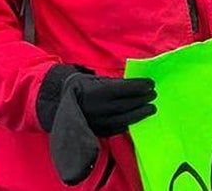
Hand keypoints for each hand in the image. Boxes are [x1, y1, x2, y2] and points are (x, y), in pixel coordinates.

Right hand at [37, 66, 156, 184]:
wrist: (57, 102)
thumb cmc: (81, 86)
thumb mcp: (95, 79)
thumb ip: (115, 83)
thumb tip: (137, 85)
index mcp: (97, 92)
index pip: (125, 89)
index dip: (140, 87)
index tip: (151, 84)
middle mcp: (97, 108)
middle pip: (127, 105)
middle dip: (143, 100)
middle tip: (154, 96)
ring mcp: (96, 121)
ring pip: (124, 119)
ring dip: (140, 114)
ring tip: (151, 108)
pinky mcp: (96, 131)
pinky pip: (116, 129)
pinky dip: (128, 123)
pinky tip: (136, 118)